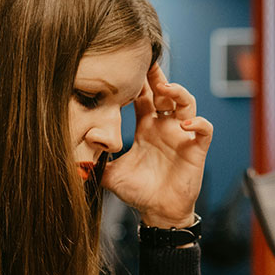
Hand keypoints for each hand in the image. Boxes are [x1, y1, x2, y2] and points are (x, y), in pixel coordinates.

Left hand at [100, 63, 212, 227]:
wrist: (158, 212)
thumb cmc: (138, 192)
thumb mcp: (110, 174)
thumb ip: (94, 162)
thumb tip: (71, 157)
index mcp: (146, 128)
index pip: (144, 96)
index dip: (138, 82)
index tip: (126, 70)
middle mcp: (164, 127)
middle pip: (166, 92)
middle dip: (158, 76)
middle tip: (148, 62)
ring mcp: (181, 136)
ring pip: (187, 103)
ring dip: (179, 92)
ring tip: (166, 89)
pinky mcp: (195, 149)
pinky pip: (204, 129)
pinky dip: (198, 123)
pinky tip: (184, 125)